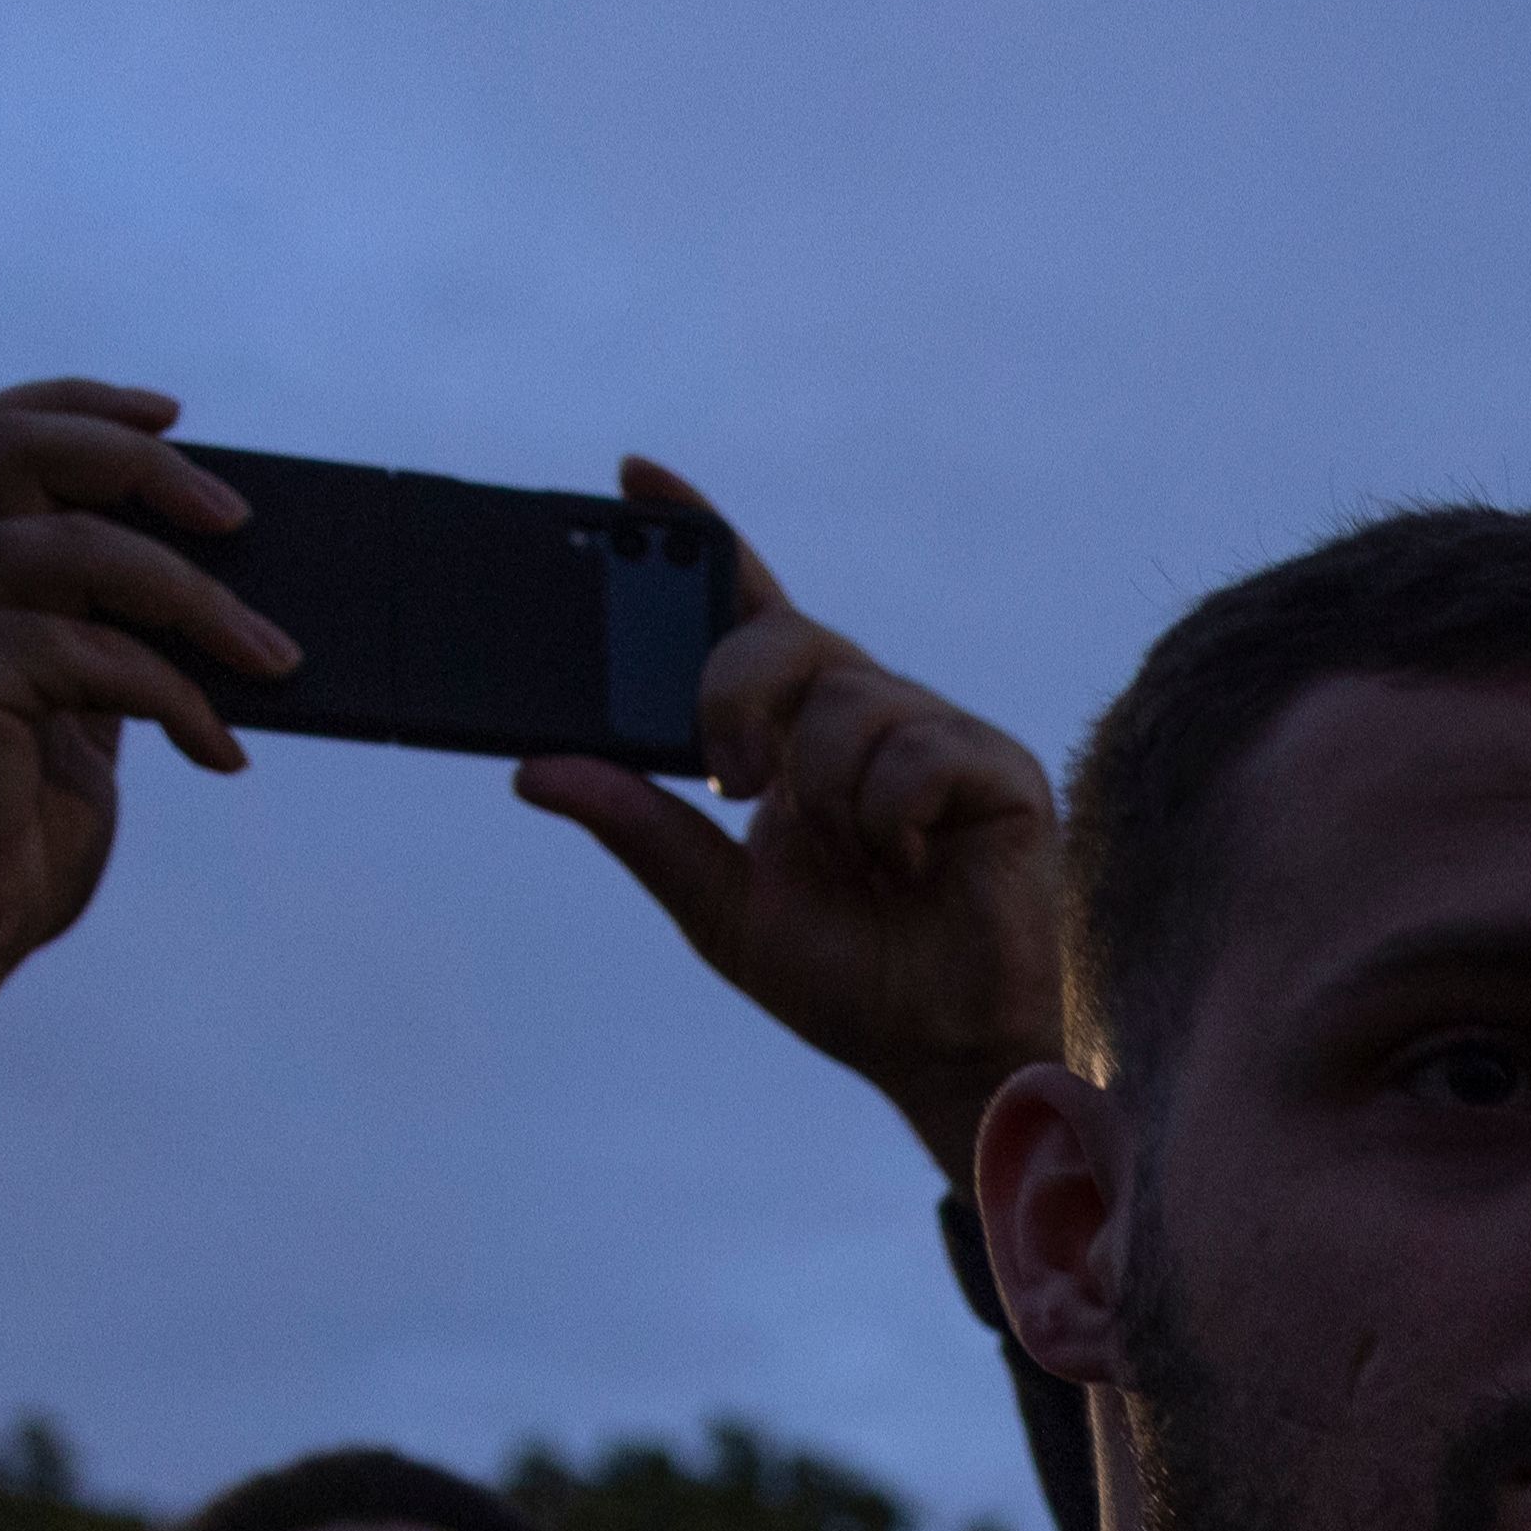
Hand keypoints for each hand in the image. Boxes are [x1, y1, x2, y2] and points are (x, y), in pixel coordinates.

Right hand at [0, 378, 294, 1143]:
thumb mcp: (63, 718)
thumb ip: (101, 645)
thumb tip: (220, 607)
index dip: (82, 406)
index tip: (174, 415)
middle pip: (20, 448)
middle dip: (143, 466)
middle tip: (239, 517)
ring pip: (80, 549)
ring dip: (198, 601)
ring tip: (276, 660)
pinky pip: (99, 656)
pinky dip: (180, 698)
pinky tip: (220, 752)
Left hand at [514, 463, 1061, 1171]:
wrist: (946, 1053)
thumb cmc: (851, 980)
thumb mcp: (718, 906)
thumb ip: (639, 830)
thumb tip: (534, 771)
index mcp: (797, 735)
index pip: (747, 608)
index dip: (700, 535)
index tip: (634, 477)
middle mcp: (867, 715)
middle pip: (786, 634)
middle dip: (735, 696)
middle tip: (727, 778)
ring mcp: (937, 736)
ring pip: (847, 701)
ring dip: (826, 797)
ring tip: (861, 866)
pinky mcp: (996, 769)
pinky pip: (915, 751)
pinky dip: (889, 816)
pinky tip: (911, 865)